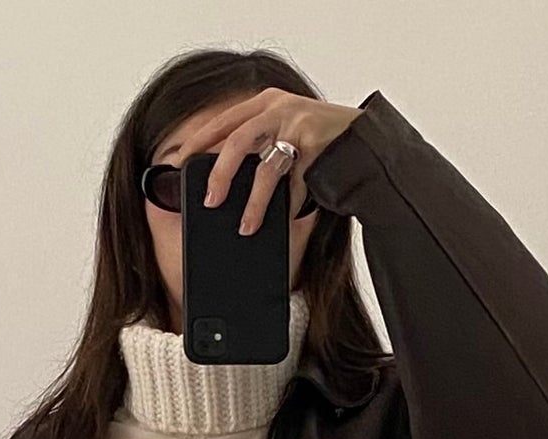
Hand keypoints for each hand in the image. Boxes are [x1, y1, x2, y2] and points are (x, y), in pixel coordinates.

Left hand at [195, 88, 363, 235]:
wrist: (366, 142)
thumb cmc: (322, 144)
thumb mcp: (286, 134)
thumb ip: (261, 144)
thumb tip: (224, 177)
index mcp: (266, 102)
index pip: (225, 120)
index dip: (201, 140)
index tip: (181, 160)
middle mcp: (279, 108)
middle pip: (238, 141)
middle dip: (219, 174)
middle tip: (209, 201)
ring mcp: (299, 124)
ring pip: (265, 168)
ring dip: (253, 203)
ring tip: (245, 227)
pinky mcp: (316, 145)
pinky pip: (294, 185)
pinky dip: (289, 206)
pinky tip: (285, 221)